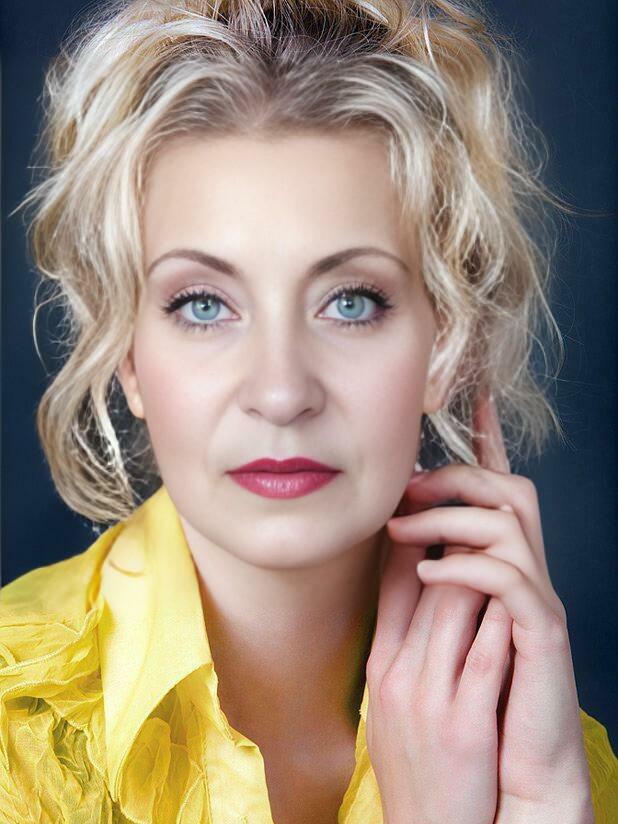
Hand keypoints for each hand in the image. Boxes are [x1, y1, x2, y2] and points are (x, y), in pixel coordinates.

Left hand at [365, 392, 593, 823]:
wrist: (509, 773)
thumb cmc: (467, 699)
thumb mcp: (433, 626)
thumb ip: (418, 574)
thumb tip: (391, 525)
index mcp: (497, 565)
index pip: (494, 489)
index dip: (487, 439)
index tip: (472, 394)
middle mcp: (523, 572)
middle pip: (508, 490)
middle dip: (457, 476)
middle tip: (406, 485)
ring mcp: (535, 599)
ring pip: (510, 521)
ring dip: (450, 516)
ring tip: (403, 528)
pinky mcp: (543, 631)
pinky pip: (512, 577)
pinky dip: (467, 565)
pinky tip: (431, 571)